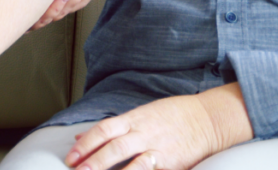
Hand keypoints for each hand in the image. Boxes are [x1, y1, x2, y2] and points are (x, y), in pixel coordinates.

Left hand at [65, 95, 218, 169]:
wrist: (207, 118)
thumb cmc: (171, 115)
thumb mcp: (139, 114)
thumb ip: (111, 128)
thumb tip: (80, 136)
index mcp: (134, 118)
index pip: (104, 129)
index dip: (86, 143)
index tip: (70, 156)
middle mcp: (144, 133)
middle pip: (115, 146)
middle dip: (94, 160)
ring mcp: (159, 149)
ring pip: (133, 163)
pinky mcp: (173, 164)